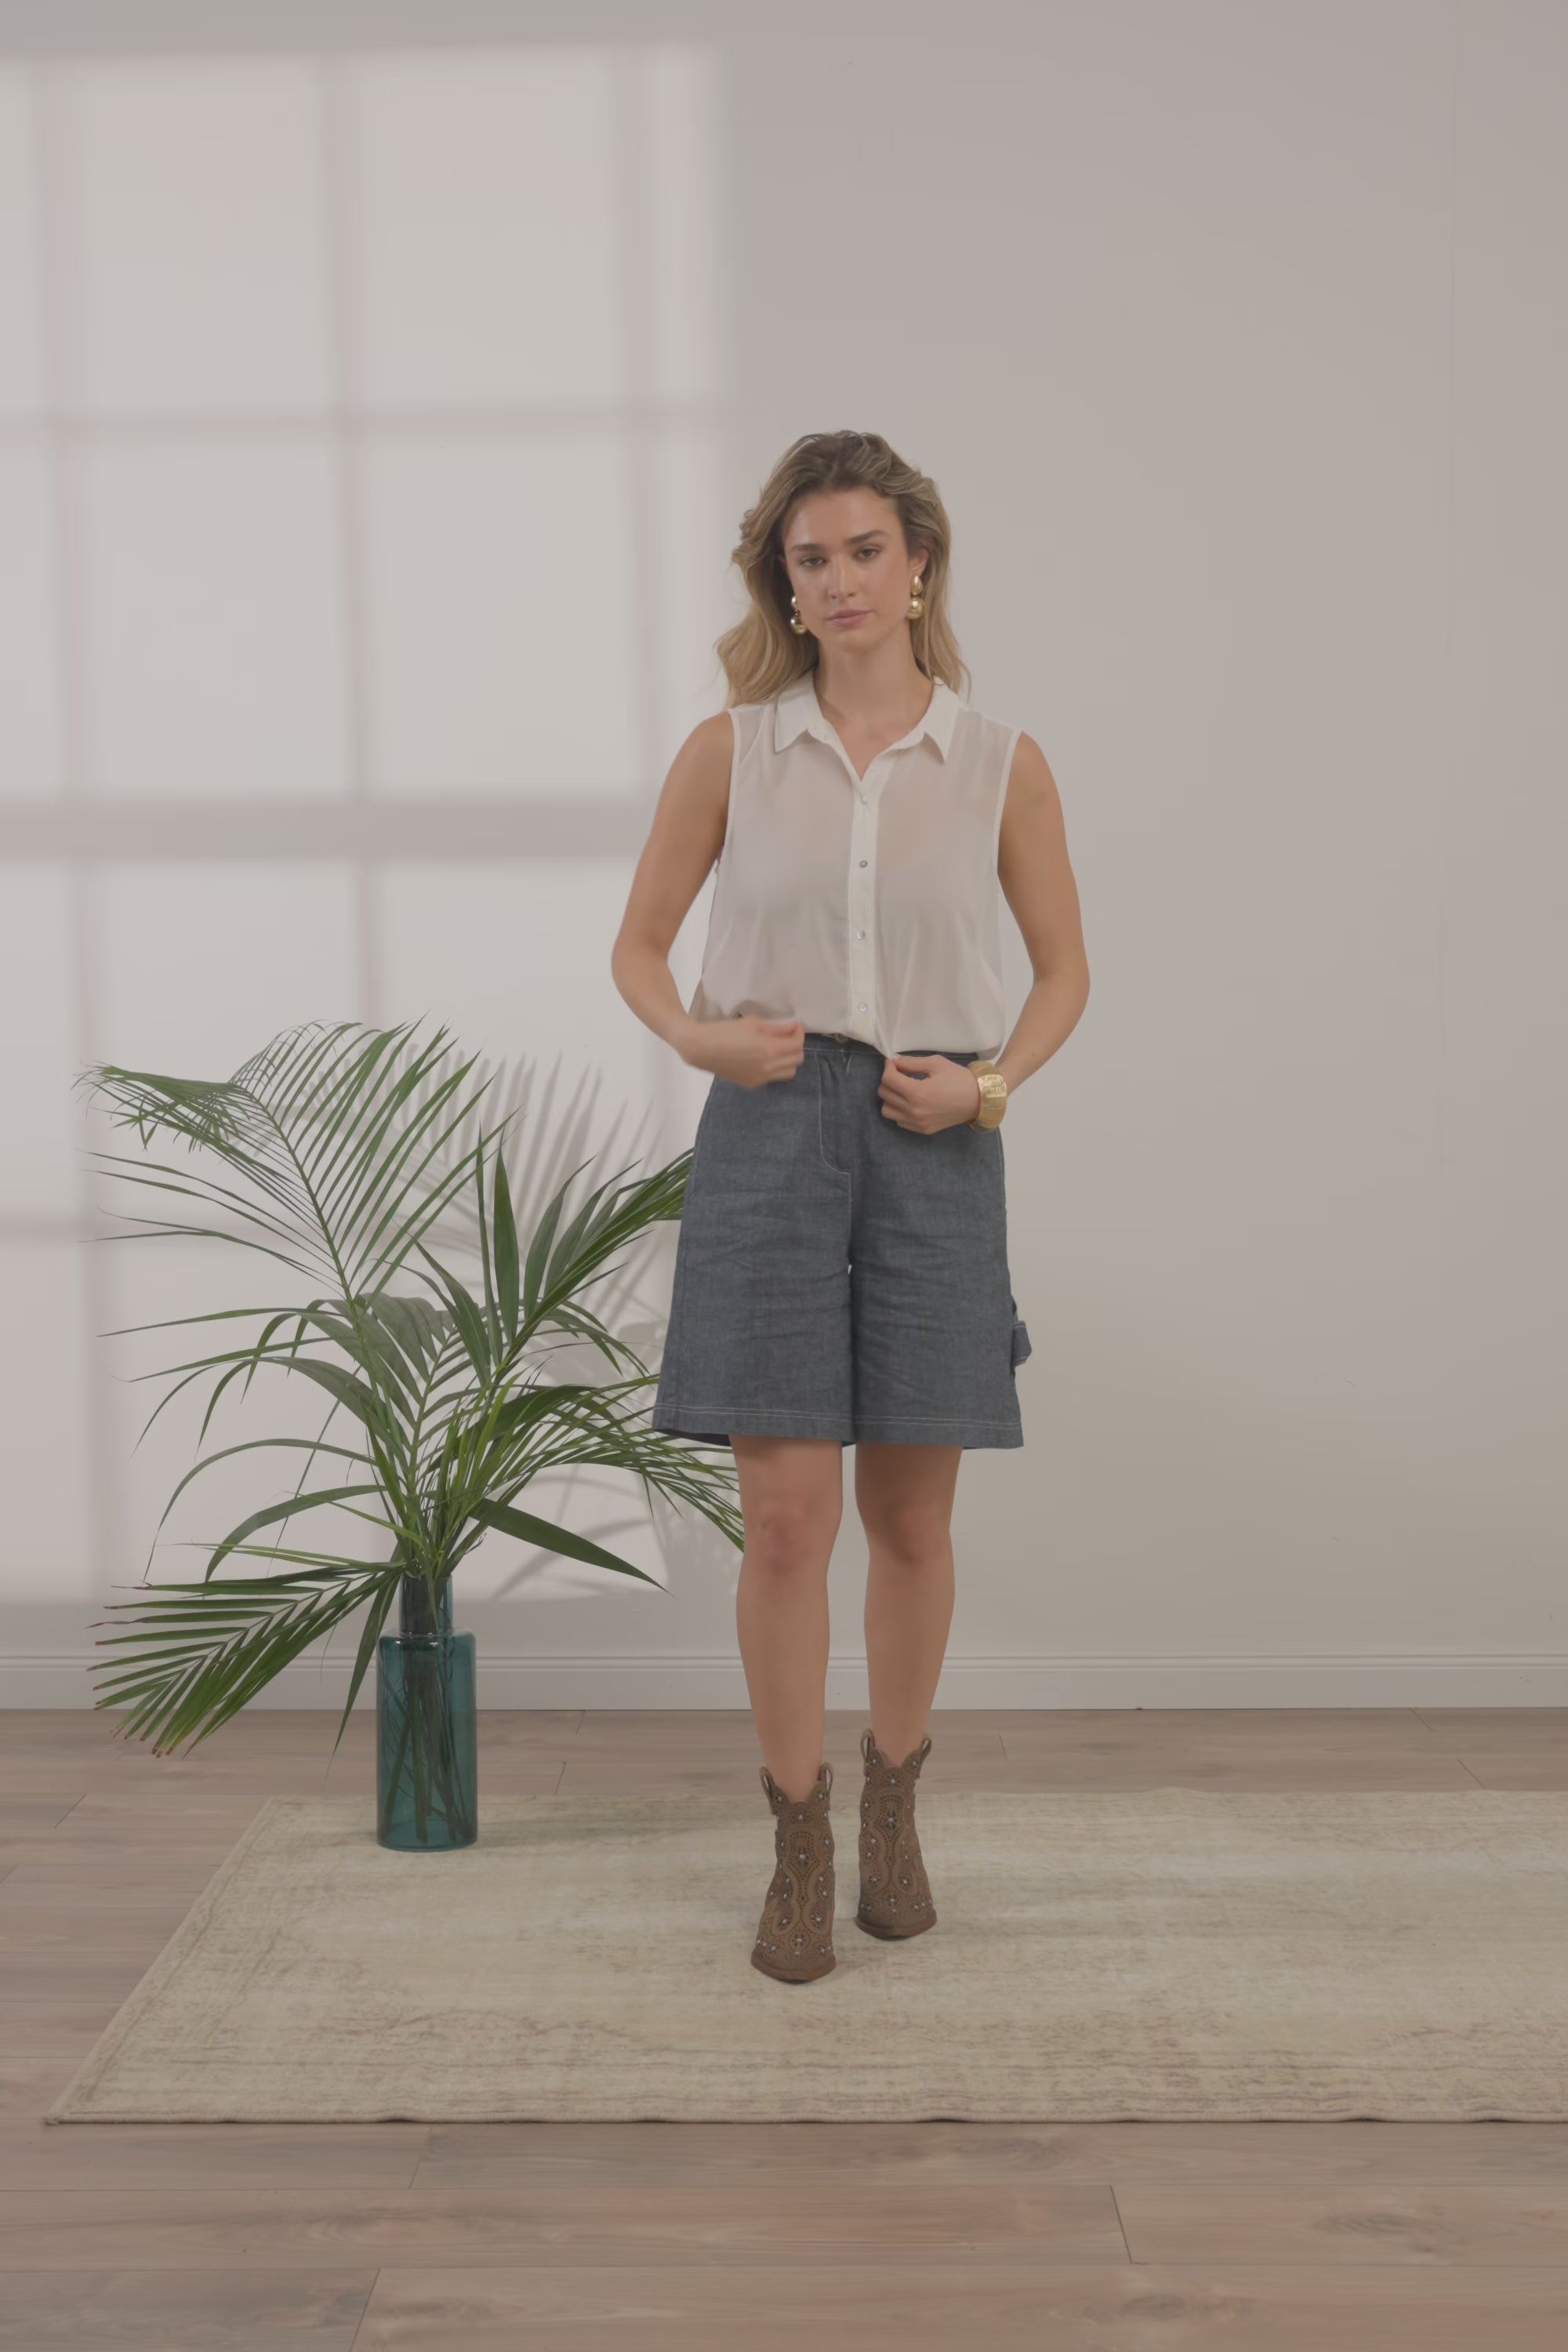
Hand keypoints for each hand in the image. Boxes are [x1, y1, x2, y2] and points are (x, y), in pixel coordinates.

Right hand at [681, 1015, 805, 1088]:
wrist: (701, 1049)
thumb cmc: (725, 1031)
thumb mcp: (753, 1023)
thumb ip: (777, 1027)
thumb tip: (793, 1027)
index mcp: (770, 1050)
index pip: (797, 1044)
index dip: (799, 1032)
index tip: (794, 1025)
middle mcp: (768, 1068)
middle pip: (797, 1060)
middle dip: (796, 1046)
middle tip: (787, 1036)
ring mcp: (760, 1078)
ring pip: (789, 1072)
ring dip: (789, 1060)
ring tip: (778, 1048)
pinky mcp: (752, 1084)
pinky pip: (773, 1078)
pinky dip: (775, 1068)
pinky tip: (763, 1058)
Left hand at [877, 1053, 982, 1134]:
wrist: (979, 1099)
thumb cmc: (959, 1078)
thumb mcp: (936, 1063)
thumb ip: (911, 1062)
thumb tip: (894, 1061)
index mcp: (918, 1093)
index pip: (888, 1079)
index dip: (888, 1067)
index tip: (894, 1063)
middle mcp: (915, 1111)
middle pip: (884, 1094)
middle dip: (888, 1080)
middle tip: (899, 1073)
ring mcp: (918, 1123)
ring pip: (887, 1111)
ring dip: (890, 1098)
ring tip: (903, 1089)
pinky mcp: (923, 1130)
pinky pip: (899, 1121)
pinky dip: (899, 1111)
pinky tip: (910, 1102)